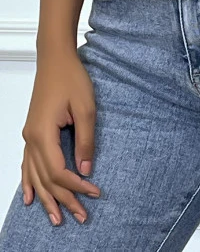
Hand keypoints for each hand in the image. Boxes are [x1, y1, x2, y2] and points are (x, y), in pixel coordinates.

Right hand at [21, 50, 100, 225]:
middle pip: (46, 179)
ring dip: (47, 198)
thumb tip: (86, 168)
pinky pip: (27, 165)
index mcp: (43, 134)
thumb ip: (85, 139)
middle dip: (64, 199)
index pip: (58, 171)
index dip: (75, 186)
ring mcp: (29, 136)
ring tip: (57, 218)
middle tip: (81, 216)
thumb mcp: (86, 108)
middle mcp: (31, 139)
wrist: (55, 59)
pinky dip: (29, 183)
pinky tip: (30, 197)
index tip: (93, 192)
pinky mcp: (32, 132)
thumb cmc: (71, 78)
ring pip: (35, 176)